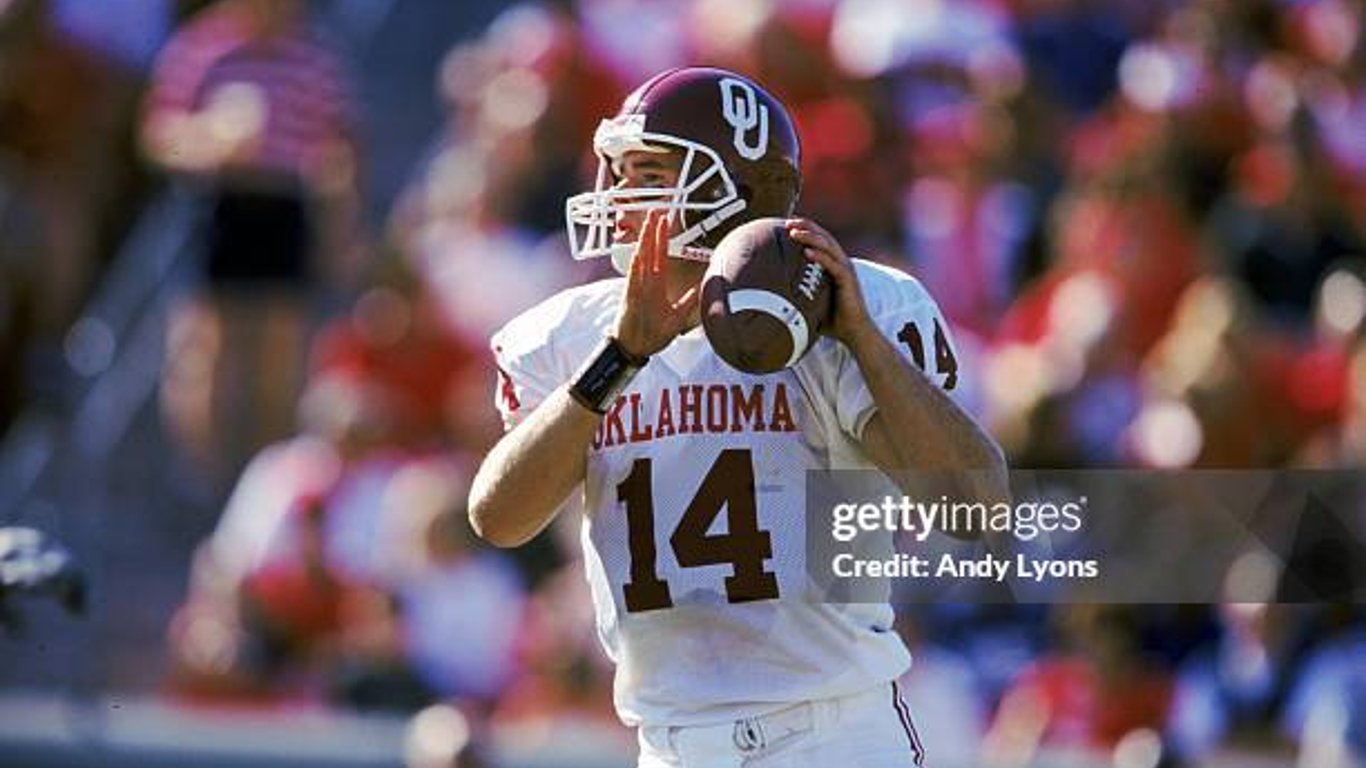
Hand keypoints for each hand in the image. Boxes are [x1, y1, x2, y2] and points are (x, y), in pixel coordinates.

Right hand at [614, 210, 699, 357]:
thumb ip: (689, 300)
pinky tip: (639, 254)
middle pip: (650, 251)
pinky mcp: (631, 300)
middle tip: (655, 211)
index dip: (662, 237)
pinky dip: (636, 268)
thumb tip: (704, 289)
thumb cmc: (652, 333)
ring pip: (641, 260)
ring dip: (644, 243)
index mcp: (656, 284)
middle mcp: (646, 282)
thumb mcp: (677, 316)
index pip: (660, 255)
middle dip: (653, 231)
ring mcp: (637, 289)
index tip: (664, 221)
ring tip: (647, 225)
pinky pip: (633, 281)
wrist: (637, 349)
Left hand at [786, 218, 875, 348]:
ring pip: (828, 247)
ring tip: (794, 232)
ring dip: (811, 237)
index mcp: (833, 265)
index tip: (788, 223)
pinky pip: (833, 265)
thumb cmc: (832, 320)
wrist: (854, 333)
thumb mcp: (812, 303)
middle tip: (788, 222)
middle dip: (806, 226)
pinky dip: (821, 257)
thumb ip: (798, 296)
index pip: (820, 240)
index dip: (806, 229)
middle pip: (824, 237)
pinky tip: (807, 252)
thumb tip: (772, 299)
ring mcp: (846, 270)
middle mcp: (841, 263)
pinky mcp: (848, 281)